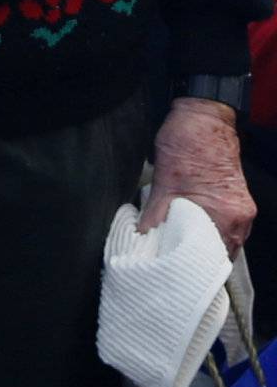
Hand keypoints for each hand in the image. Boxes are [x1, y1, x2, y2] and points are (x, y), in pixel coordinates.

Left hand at [141, 99, 256, 256]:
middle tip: (174, 264)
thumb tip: (144, 236)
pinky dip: (210, 230)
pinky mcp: (237, 198)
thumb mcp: (165, 180)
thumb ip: (156, 213)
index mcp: (226, 215)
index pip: (214, 257)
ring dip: (204, 244)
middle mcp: (241, 216)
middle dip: (198, 259)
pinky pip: (226, 224)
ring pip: (224, 238)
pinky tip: (190, 231)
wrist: (205, 114)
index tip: (177, 272)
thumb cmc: (187, 142)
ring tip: (180, 250)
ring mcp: (242, 207)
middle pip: (221, 251)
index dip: (195, 267)